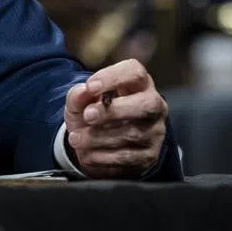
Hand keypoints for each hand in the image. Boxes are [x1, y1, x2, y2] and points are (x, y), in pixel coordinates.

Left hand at [64, 59, 167, 178]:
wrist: (97, 145)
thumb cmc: (93, 113)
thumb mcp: (80, 102)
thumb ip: (78, 95)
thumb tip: (82, 91)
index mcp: (138, 84)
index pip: (135, 72)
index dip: (113, 77)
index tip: (90, 87)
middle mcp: (154, 106)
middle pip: (147, 104)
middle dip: (115, 110)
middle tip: (88, 115)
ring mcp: (155, 132)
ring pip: (134, 134)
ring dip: (100, 137)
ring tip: (76, 138)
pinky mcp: (150, 156)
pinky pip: (128, 157)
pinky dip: (103, 157)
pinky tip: (87, 154)